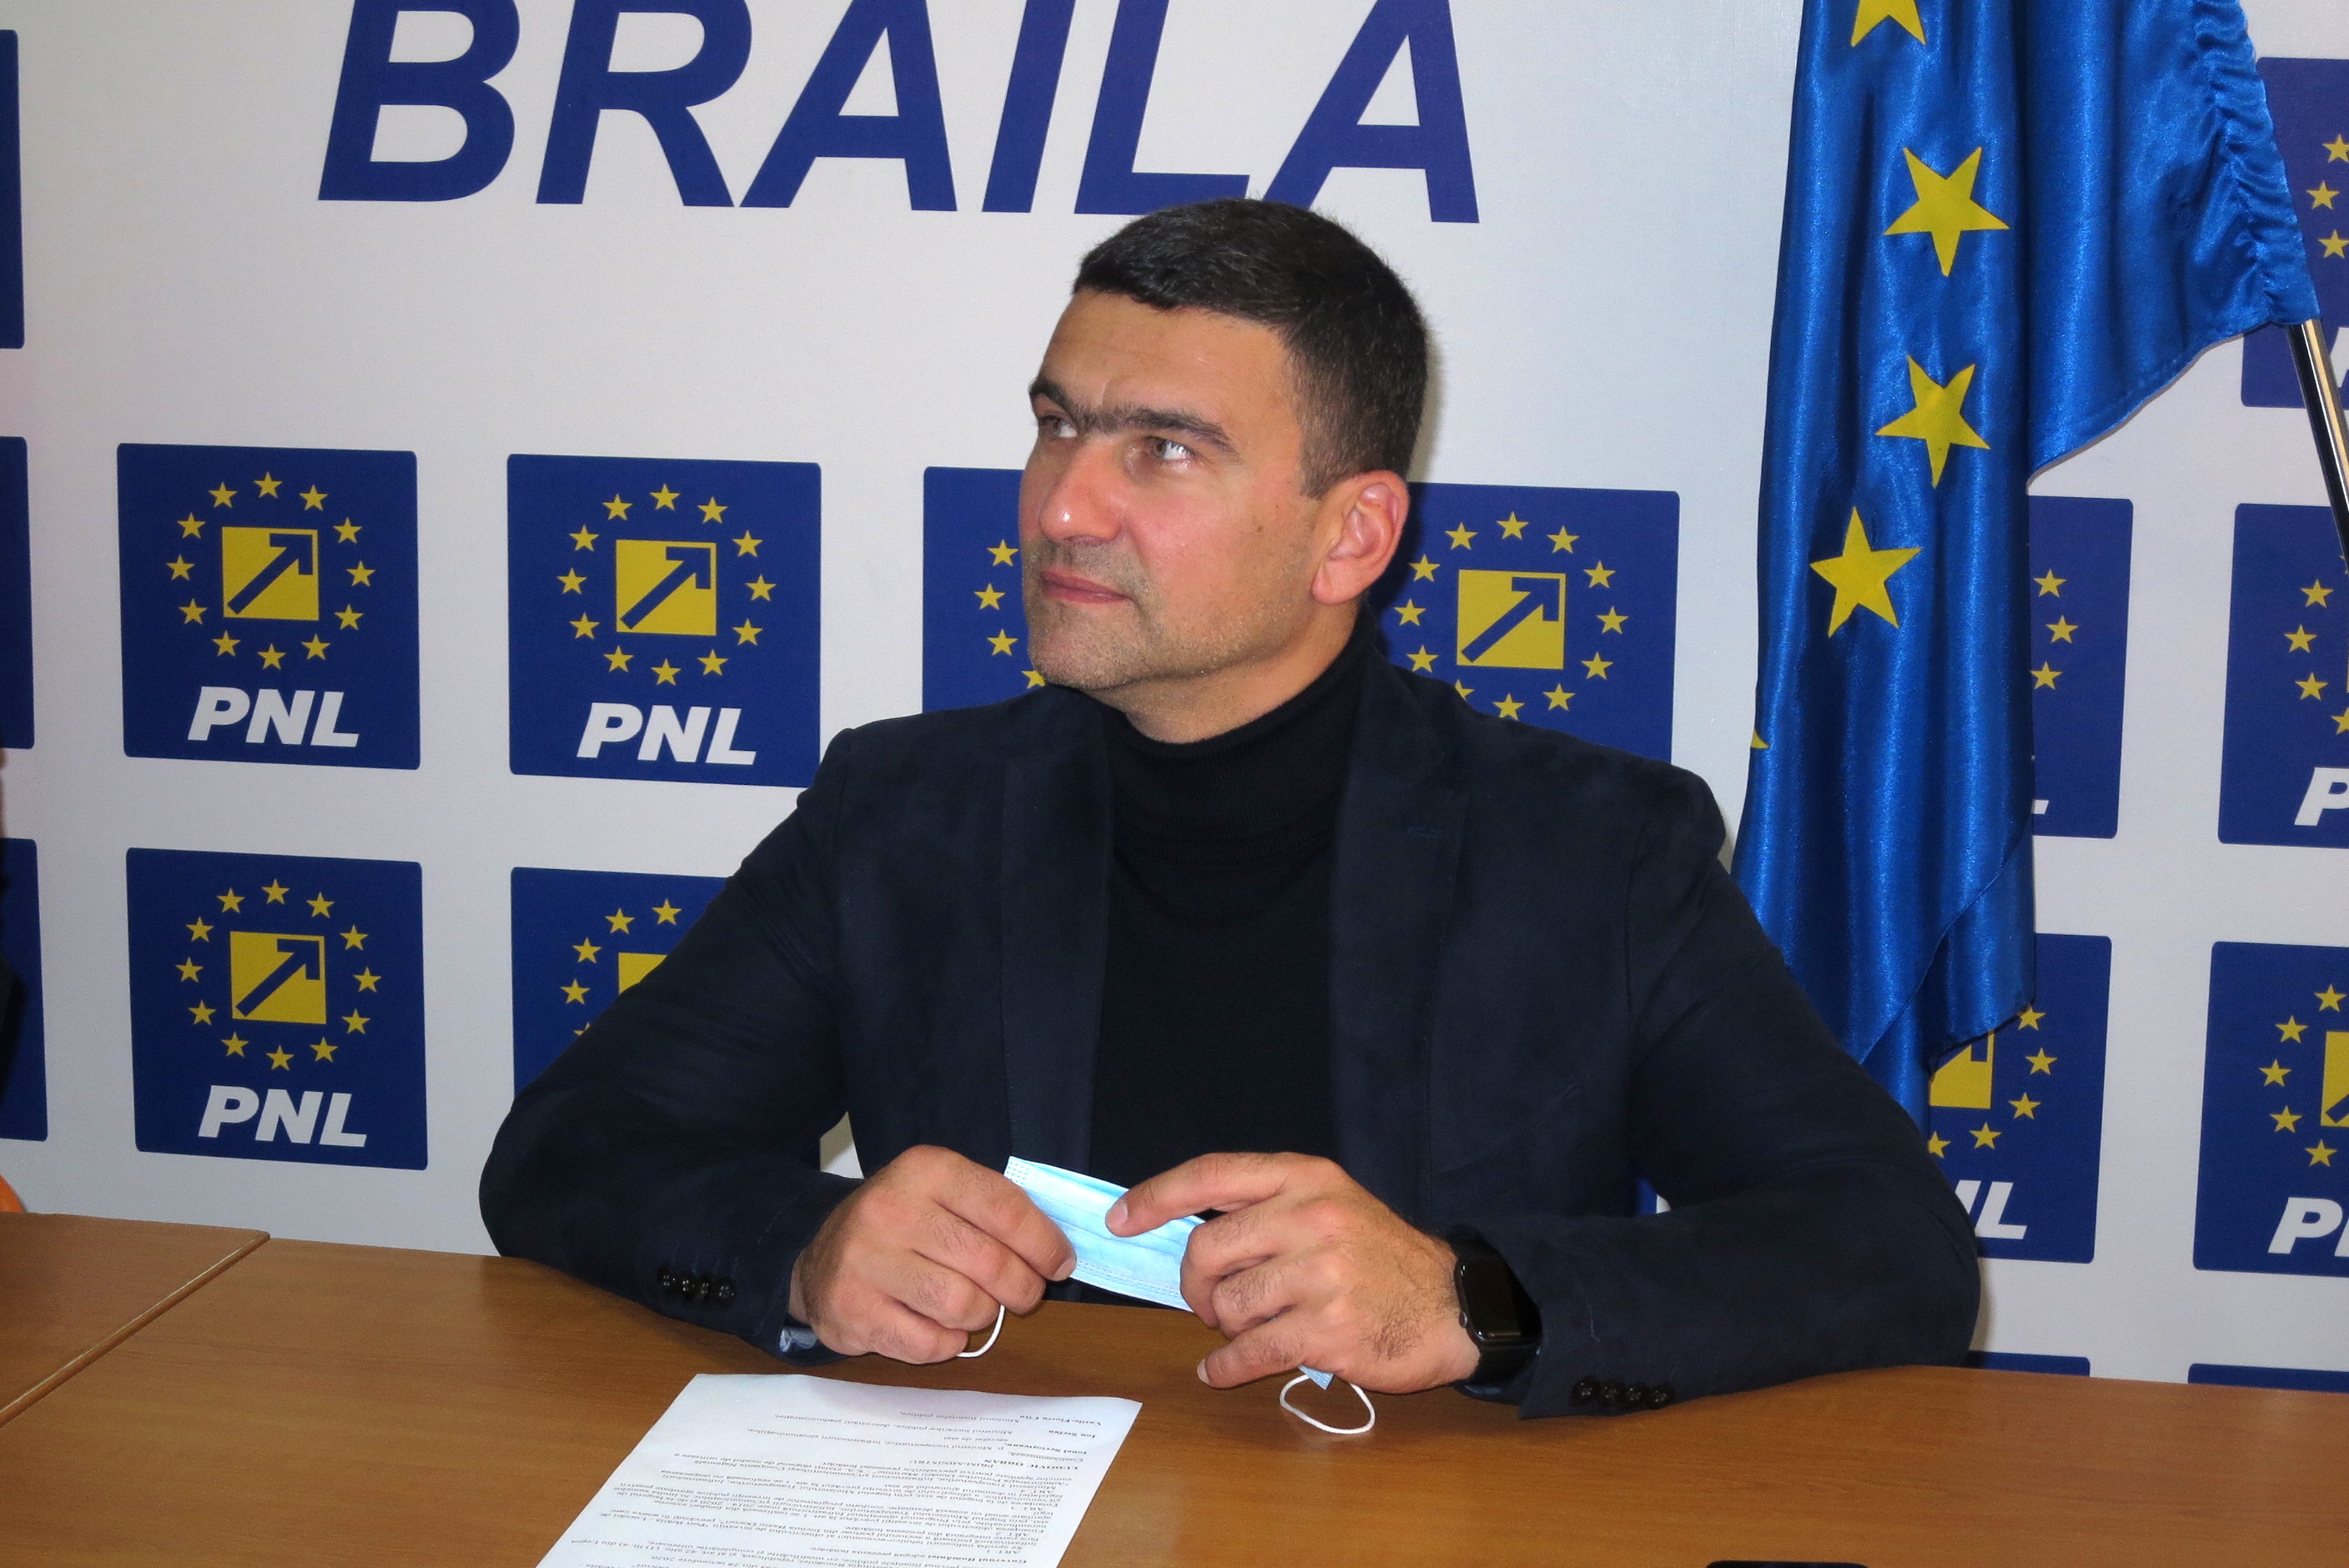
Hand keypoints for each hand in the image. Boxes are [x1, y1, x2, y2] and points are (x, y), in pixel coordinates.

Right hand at [788, 1145, 1074, 1363]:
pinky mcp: (852, 1310)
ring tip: (978, 1308)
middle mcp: (892, 1209)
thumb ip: (996, 1211)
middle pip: (989, 1263)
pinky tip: (943, 1327)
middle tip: (1024, 1295)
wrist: (821, 1257)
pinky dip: (948, 1343)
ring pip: (962, 1305)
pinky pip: (928, 1342)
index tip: (1060, 1264)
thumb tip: (1060, 1253)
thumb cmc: (903, 1226)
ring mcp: (866, 1261)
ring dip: (984, 1316)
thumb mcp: (943, 1194)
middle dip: (1022, 1288)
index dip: (1044, 1243)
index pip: (1006, 1209)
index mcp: (925, 1170)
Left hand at [1108, 1152, 1477, 1393]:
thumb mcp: (1333, 1204)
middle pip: (1206, 1248)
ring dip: (1224, 1326)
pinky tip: (1223, 1370)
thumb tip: (1185, 1235)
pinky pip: (1250, 1351)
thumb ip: (1268, 1210)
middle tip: (1212, 1303)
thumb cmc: (1381, 1257)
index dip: (1156, 1196)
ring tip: (1248, 1328)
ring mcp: (1321, 1274)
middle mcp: (1311, 1217)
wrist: (1451, 1306)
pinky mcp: (1328, 1329)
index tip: (1122, 1219)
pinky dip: (1226, 1367)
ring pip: (1227, 1304)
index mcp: (1306, 1178)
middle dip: (1196, 1285)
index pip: (1212, 1174)